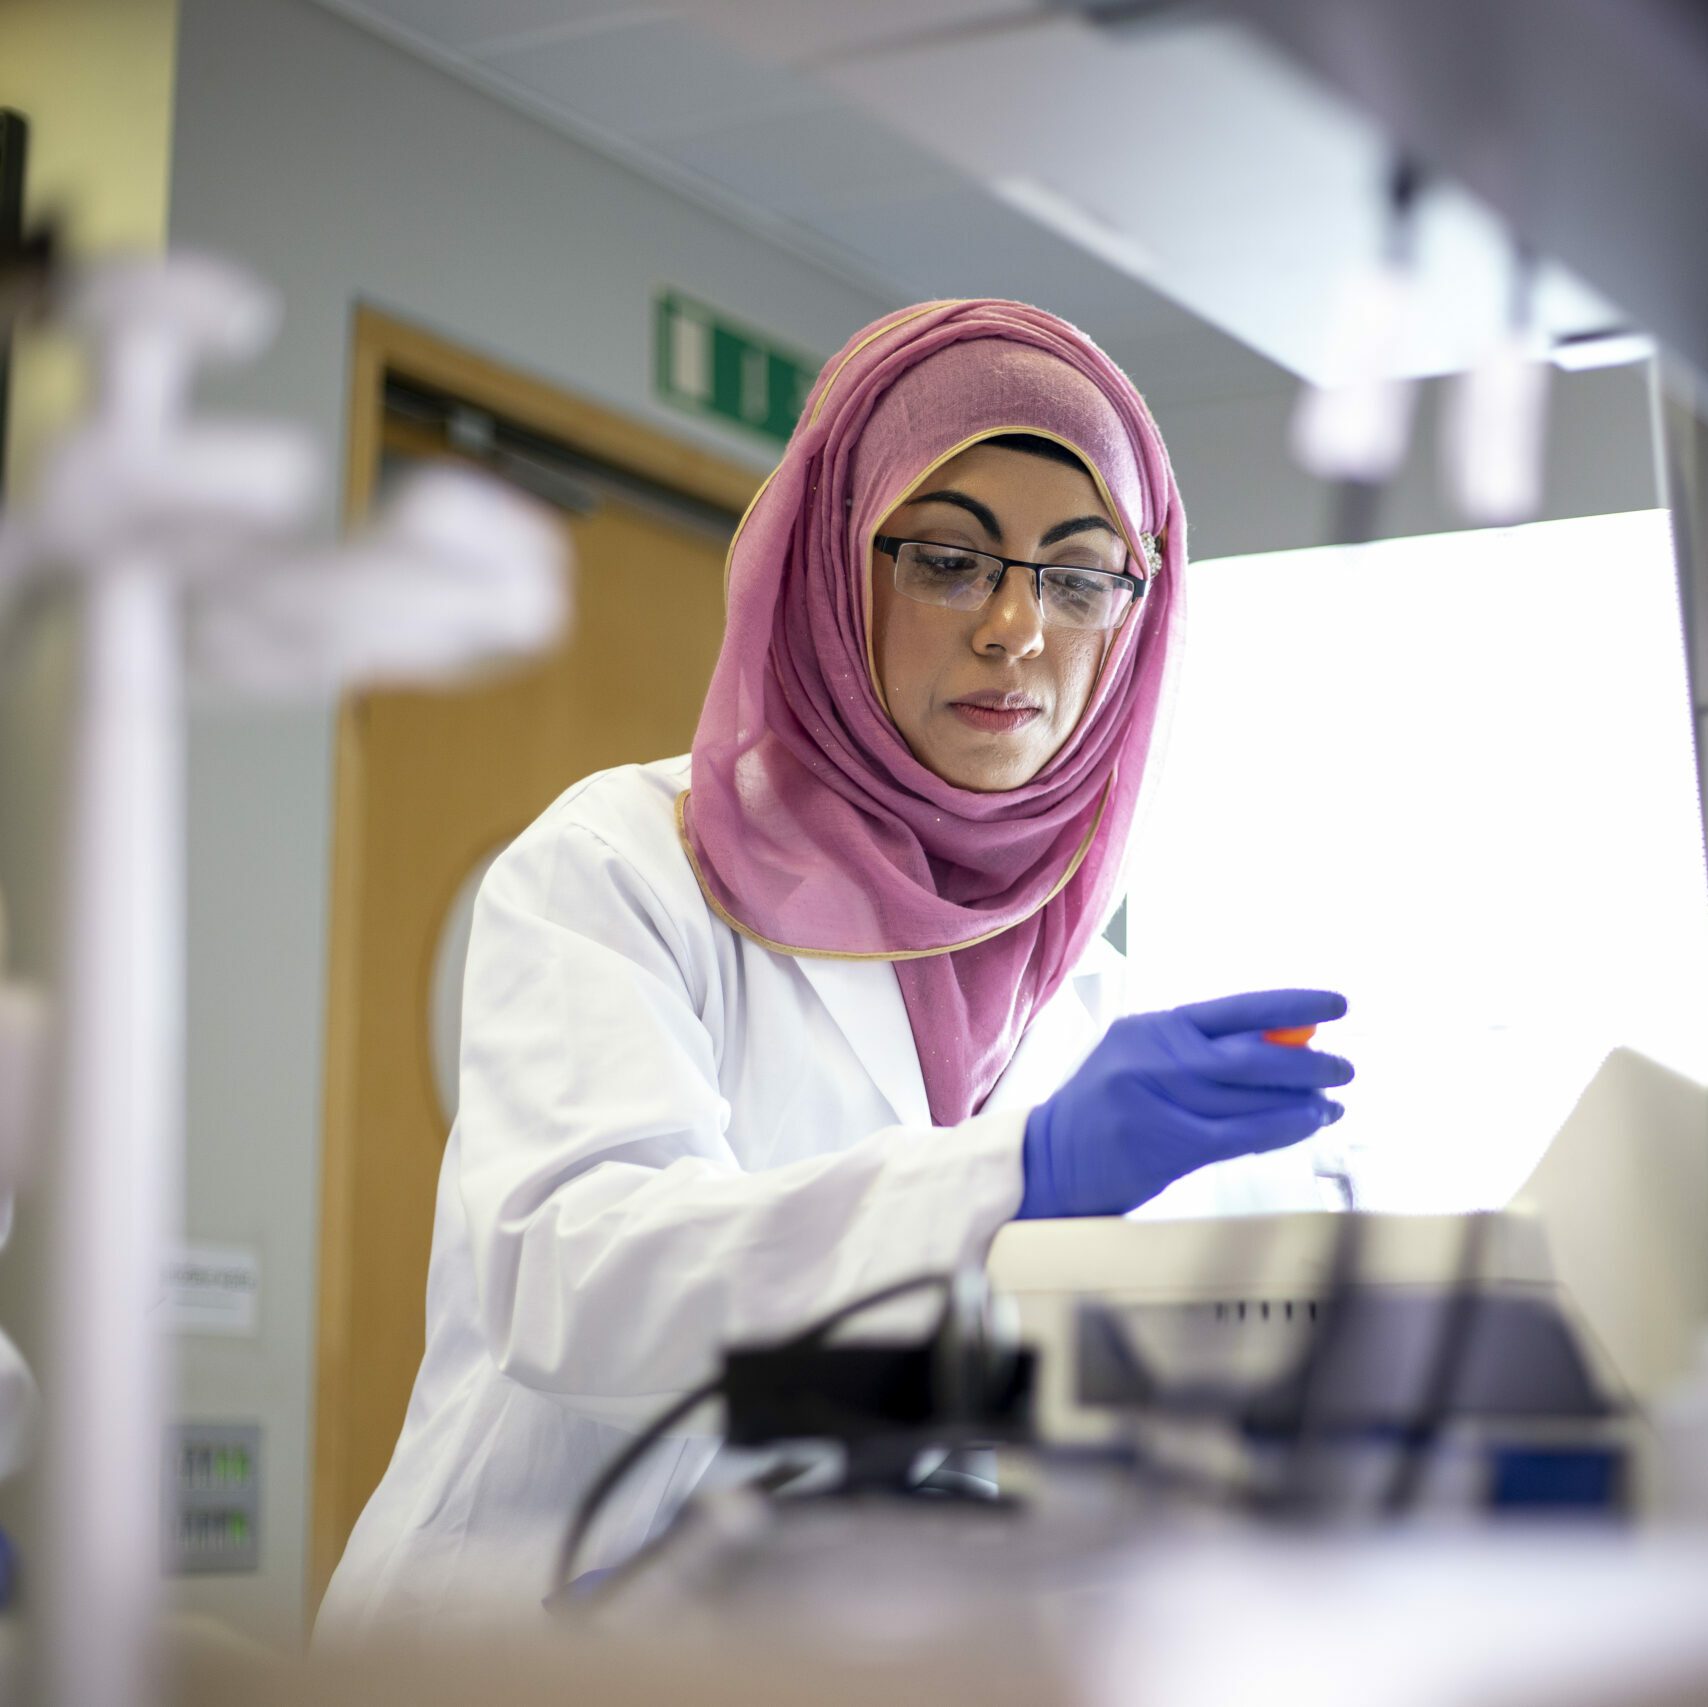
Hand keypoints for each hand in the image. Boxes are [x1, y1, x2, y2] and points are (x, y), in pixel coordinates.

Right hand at [1017, 989, 1353, 1218]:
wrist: (1047, 1161)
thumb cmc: (1104, 1113)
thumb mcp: (1139, 1061)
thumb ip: (1198, 1052)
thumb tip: (1283, 1048)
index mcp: (1151, 1027)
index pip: (1235, 1008)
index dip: (1292, 1006)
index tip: (1336, 1004)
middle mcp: (1153, 1056)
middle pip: (1250, 1054)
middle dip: (1308, 1061)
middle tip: (1345, 1068)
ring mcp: (1157, 1099)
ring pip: (1251, 1097)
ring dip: (1303, 1102)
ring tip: (1332, 1105)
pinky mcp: (1164, 1143)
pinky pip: (1241, 1134)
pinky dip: (1282, 1128)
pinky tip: (1306, 1125)